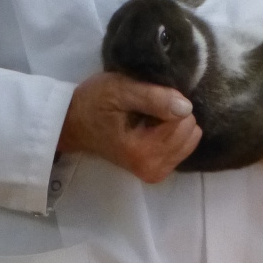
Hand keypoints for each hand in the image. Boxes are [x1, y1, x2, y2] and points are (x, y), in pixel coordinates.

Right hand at [58, 72, 201, 182]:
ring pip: (190, 137)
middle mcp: (154, 169)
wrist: (72, 124)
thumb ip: (154, 97)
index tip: (143, 99)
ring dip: (171, 123)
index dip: (166, 102)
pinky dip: (170, 132)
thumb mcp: (119, 90)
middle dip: (171, 114)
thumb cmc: (93, 103)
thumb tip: (186, 107)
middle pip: (189, 130)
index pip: (182, 119)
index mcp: (143, 152)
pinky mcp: (158, 171)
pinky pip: (184, 145)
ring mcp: (156, 172)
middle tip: (143, 109)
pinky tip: (149, 128)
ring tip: (145, 118)